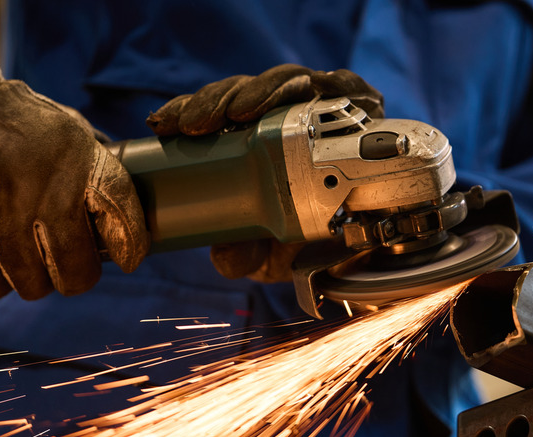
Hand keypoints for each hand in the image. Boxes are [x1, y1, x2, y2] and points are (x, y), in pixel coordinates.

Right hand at [0, 23, 149, 299]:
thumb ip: (99, 171)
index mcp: (79, 161)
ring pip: (30, 285)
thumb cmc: (17, 122)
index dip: (130, 245)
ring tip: (24, 253)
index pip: (121, 216)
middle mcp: (43, 191)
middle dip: (74, 275)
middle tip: (66, 264)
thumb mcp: (70, 131)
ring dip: (29, 277)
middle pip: (75, 273)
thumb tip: (129, 221)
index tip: (128, 258)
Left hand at [145, 64, 383, 281]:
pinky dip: (333, 86)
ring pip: (288, 82)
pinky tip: (317, 88)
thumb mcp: (269, 253)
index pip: (215, 114)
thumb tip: (226, 259)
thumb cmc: (308, 237)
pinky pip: (346, 88)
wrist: (367, 238)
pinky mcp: (361, 106)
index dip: (186, 111)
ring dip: (261, 90)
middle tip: (198, 123)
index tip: (165, 124)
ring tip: (241, 111)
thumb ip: (244, 253)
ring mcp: (322, 108)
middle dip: (217, 99)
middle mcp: (285, 119)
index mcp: (253, 142)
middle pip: (246, 91)